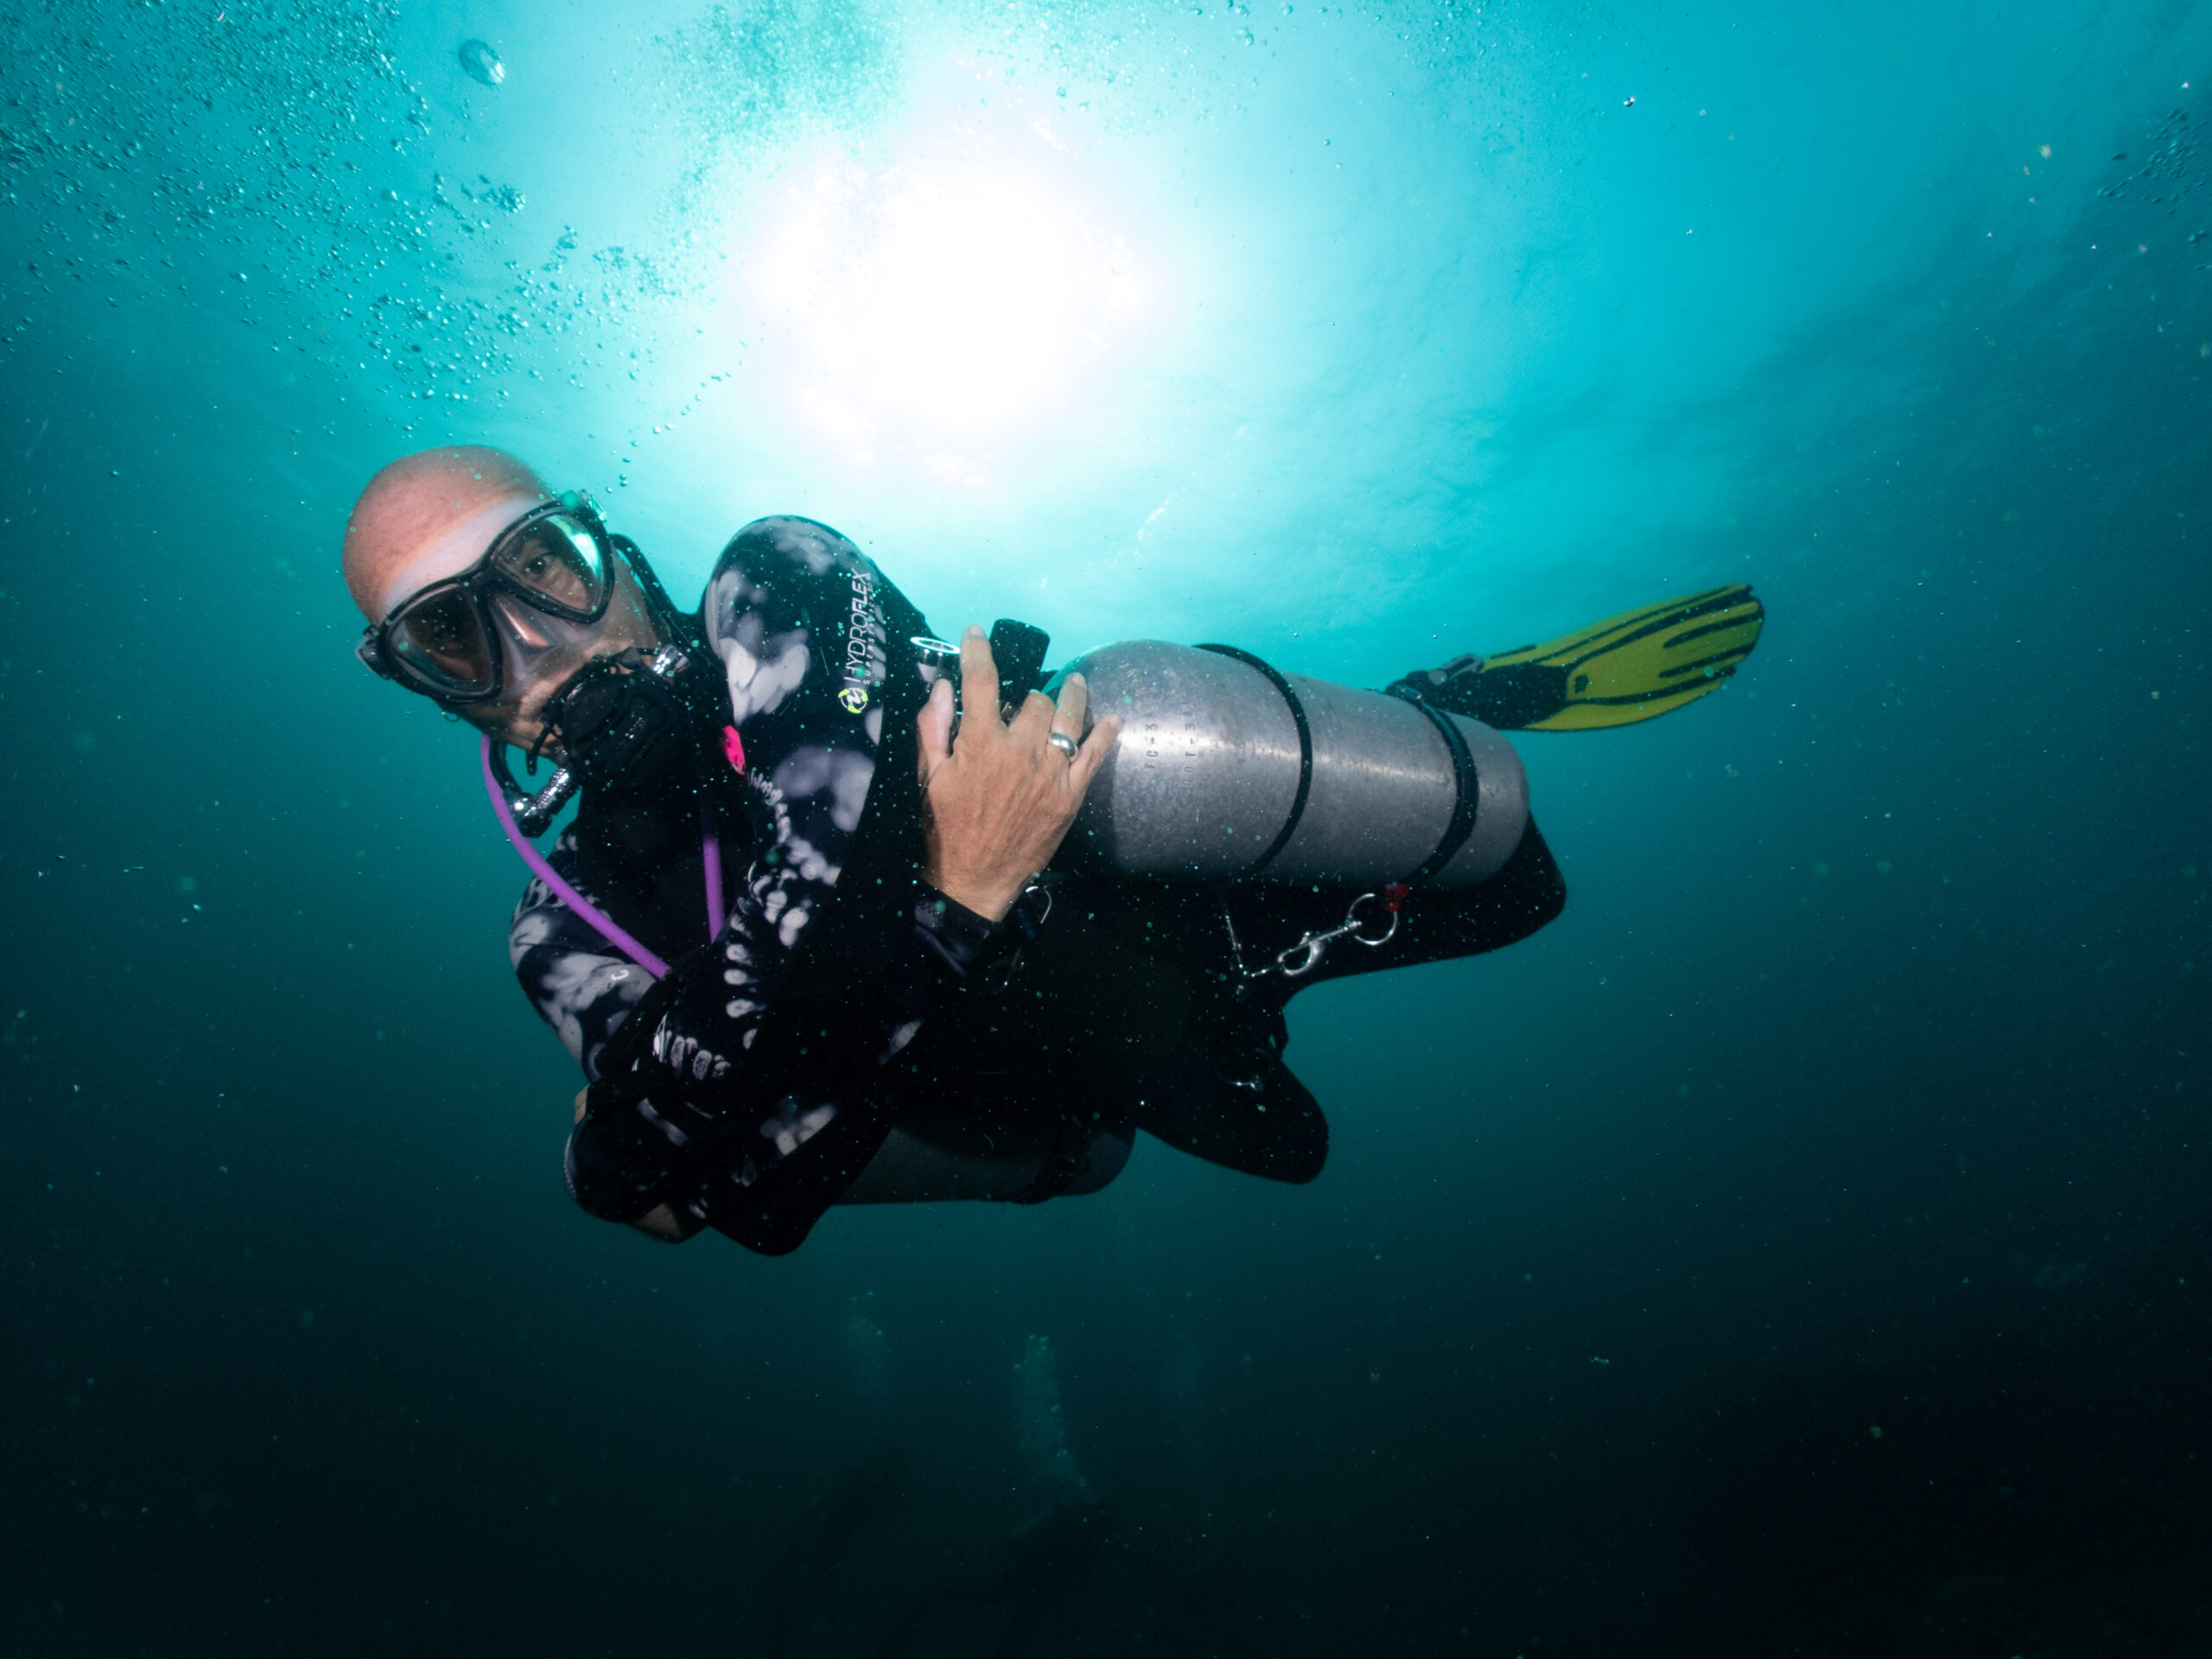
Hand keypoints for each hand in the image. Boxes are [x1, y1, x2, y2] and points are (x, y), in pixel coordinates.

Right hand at [917, 625, 1120, 921]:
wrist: (973, 880)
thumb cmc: (944, 829)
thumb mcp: (928, 776)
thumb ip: (933, 727)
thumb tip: (942, 686)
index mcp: (981, 743)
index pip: (982, 682)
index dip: (978, 651)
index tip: (976, 633)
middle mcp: (1020, 752)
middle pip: (1034, 701)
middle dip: (1026, 696)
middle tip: (1020, 705)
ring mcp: (1050, 773)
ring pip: (1068, 718)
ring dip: (1071, 695)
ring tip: (1075, 682)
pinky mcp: (1069, 796)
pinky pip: (1094, 756)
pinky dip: (1105, 735)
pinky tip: (1112, 720)